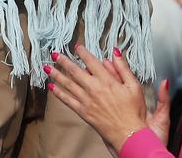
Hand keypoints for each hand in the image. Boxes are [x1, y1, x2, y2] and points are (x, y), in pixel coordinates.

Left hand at [48, 44, 169, 151]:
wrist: (130, 134)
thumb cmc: (134, 111)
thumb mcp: (134, 85)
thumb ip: (123, 67)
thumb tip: (115, 51)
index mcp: (107, 80)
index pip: (91, 61)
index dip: (83, 52)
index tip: (76, 46)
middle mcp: (94, 88)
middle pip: (75, 71)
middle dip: (64, 61)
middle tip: (54, 54)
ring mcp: (87, 101)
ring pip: (69, 84)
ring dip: (57, 75)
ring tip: (47, 67)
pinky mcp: (84, 112)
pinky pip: (68, 101)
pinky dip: (59, 94)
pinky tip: (52, 88)